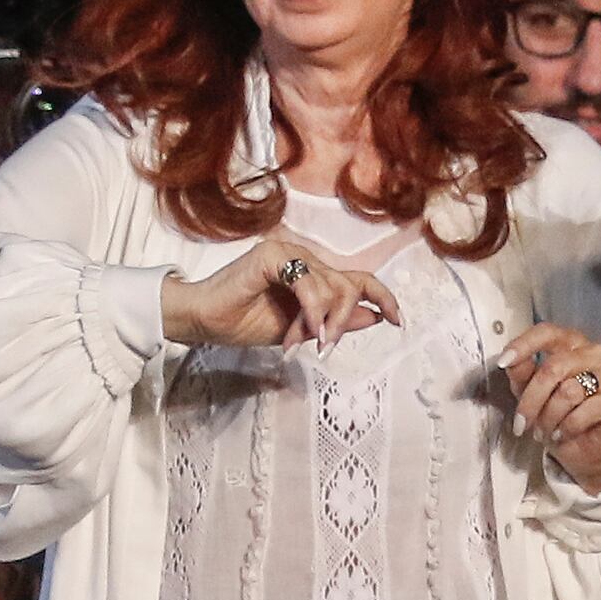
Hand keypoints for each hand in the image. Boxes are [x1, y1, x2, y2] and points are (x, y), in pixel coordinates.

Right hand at [160, 235, 401, 350]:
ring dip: (321, 321)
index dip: (383, 297)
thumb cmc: (243, 323)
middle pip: (349, 286)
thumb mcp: (301, 331)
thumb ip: (336, 323)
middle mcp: (305, 259)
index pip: (359, 280)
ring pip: (331, 286)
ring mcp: (289, 253)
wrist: (203, 322)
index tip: (398, 321)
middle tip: (326, 346)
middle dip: (345, 321)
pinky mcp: (271, 255)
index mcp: (314, 275)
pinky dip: (310, 310)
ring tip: (299, 342)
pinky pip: (307, 282)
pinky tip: (302, 331)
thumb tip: (376, 317)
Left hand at [497, 322, 600, 494]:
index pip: (548, 333)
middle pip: (554, 368)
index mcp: (572, 344)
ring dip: (548, 418)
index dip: (524, 345)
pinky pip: (584, 413)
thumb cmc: (558, 414)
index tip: (503, 362)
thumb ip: (522, 373)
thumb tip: (509, 361)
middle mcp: (595, 352)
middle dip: (531, 400)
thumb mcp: (531, 392)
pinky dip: (565, 428)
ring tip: (542, 432)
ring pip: (568, 392)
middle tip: (521, 423)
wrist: (584, 448)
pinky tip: (560, 434)